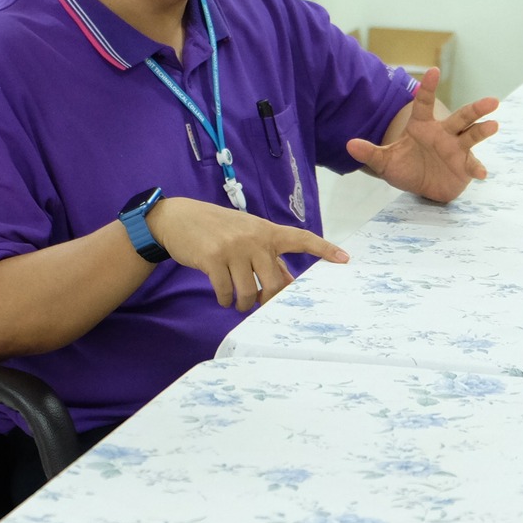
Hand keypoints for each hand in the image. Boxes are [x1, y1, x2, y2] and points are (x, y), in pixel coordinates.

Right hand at [147, 196, 347, 311]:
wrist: (178, 218)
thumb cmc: (217, 229)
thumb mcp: (246, 235)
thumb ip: (267, 256)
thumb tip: (287, 281)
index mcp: (266, 231)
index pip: (300, 239)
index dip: (324, 249)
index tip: (344, 259)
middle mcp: (253, 238)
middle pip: (274, 283)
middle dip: (266, 300)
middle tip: (257, 302)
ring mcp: (233, 249)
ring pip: (248, 293)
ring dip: (242, 304)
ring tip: (236, 301)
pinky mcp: (212, 259)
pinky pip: (226, 293)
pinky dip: (224, 300)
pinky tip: (221, 295)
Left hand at [346, 68, 498, 204]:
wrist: (421, 186)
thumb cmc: (405, 167)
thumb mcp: (385, 162)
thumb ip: (370, 152)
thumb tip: (349, 144)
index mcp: (423, 126)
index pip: (425, 103)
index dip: (428, 88)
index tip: (433, 70)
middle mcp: (443, 133)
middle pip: (461, 117)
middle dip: (476, 109)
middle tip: (492, 100)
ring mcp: (456, 148)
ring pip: (472, 135)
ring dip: (483, 130)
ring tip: (494, 124)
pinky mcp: (464, 165)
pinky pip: (471, 164)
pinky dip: (476, 168)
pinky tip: (481, 173)